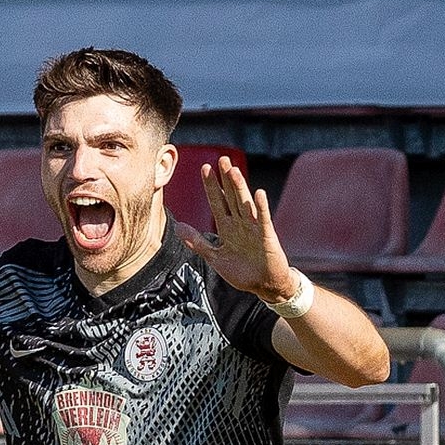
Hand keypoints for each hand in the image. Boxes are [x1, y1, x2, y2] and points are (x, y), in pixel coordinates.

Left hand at [178, 155, 299, 301]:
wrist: (264, 286)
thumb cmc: (241, 271)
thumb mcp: (214, 256)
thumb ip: (197, 242)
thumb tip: (178, 227)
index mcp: (227, 227)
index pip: (217, 202)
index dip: (211, 186)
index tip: (204, 168)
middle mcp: (240, 224)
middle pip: (231, 197)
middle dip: (225, 179)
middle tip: (221, 159)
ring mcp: (254, 229)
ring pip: (244, 204)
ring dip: (239, 188)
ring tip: (233, 171)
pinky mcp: (266, 237)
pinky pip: (263, 220)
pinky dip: (260, 208)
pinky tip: (257, 194)